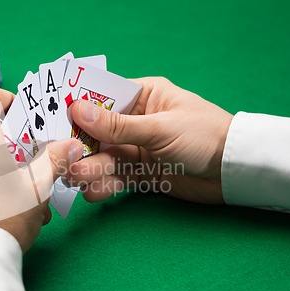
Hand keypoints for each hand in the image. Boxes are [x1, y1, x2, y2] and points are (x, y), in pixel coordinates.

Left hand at [0, 84, 82, 252]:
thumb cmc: (3, 218)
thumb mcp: (37, 186)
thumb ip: (55, 158)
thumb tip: (72, 144)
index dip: (8, 99)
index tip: (26, 122)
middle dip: (13, 143)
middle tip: (34, 164)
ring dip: (3, 165)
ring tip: (27, 194)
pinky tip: (8, 206)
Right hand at [66, 77, 232, 203]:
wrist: (235, 173)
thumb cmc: (204, 136)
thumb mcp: (160, 128)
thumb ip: (118, 125)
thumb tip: (78, 110)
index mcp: (142, 97)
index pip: (102, 99)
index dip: (78, 110)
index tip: (55, 122)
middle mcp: (135, 122)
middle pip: (98, 133)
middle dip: (81, 146)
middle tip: (63, 158)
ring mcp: (137, 149)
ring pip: (105, 158)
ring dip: (90, 168)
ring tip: (76, 179)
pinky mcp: (141, 173)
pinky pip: (116, 178)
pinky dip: (104, 186)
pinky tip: (94, 193)